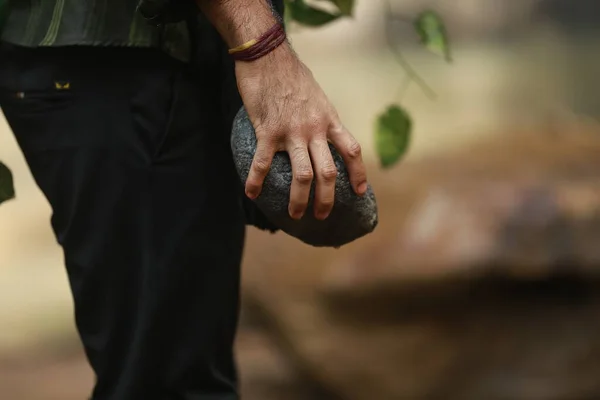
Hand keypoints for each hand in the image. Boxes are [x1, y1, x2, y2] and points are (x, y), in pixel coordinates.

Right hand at [236, 44, 367, 220]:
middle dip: (327, 199)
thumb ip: (322, 118)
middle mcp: (315, 130)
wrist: (269, 56)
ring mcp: (292, 133)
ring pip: (302, 176)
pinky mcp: (268, 132)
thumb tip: (323, 134)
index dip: (358, 174)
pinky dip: (256, 181)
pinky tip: (252, 193)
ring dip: (299, 200)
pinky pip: (264, 164)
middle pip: (328, 173)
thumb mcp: (318, 97)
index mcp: (329, 120)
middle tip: (323, 215)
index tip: (360, 192)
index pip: (352, 151)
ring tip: (295, 215)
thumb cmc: (292, 75)